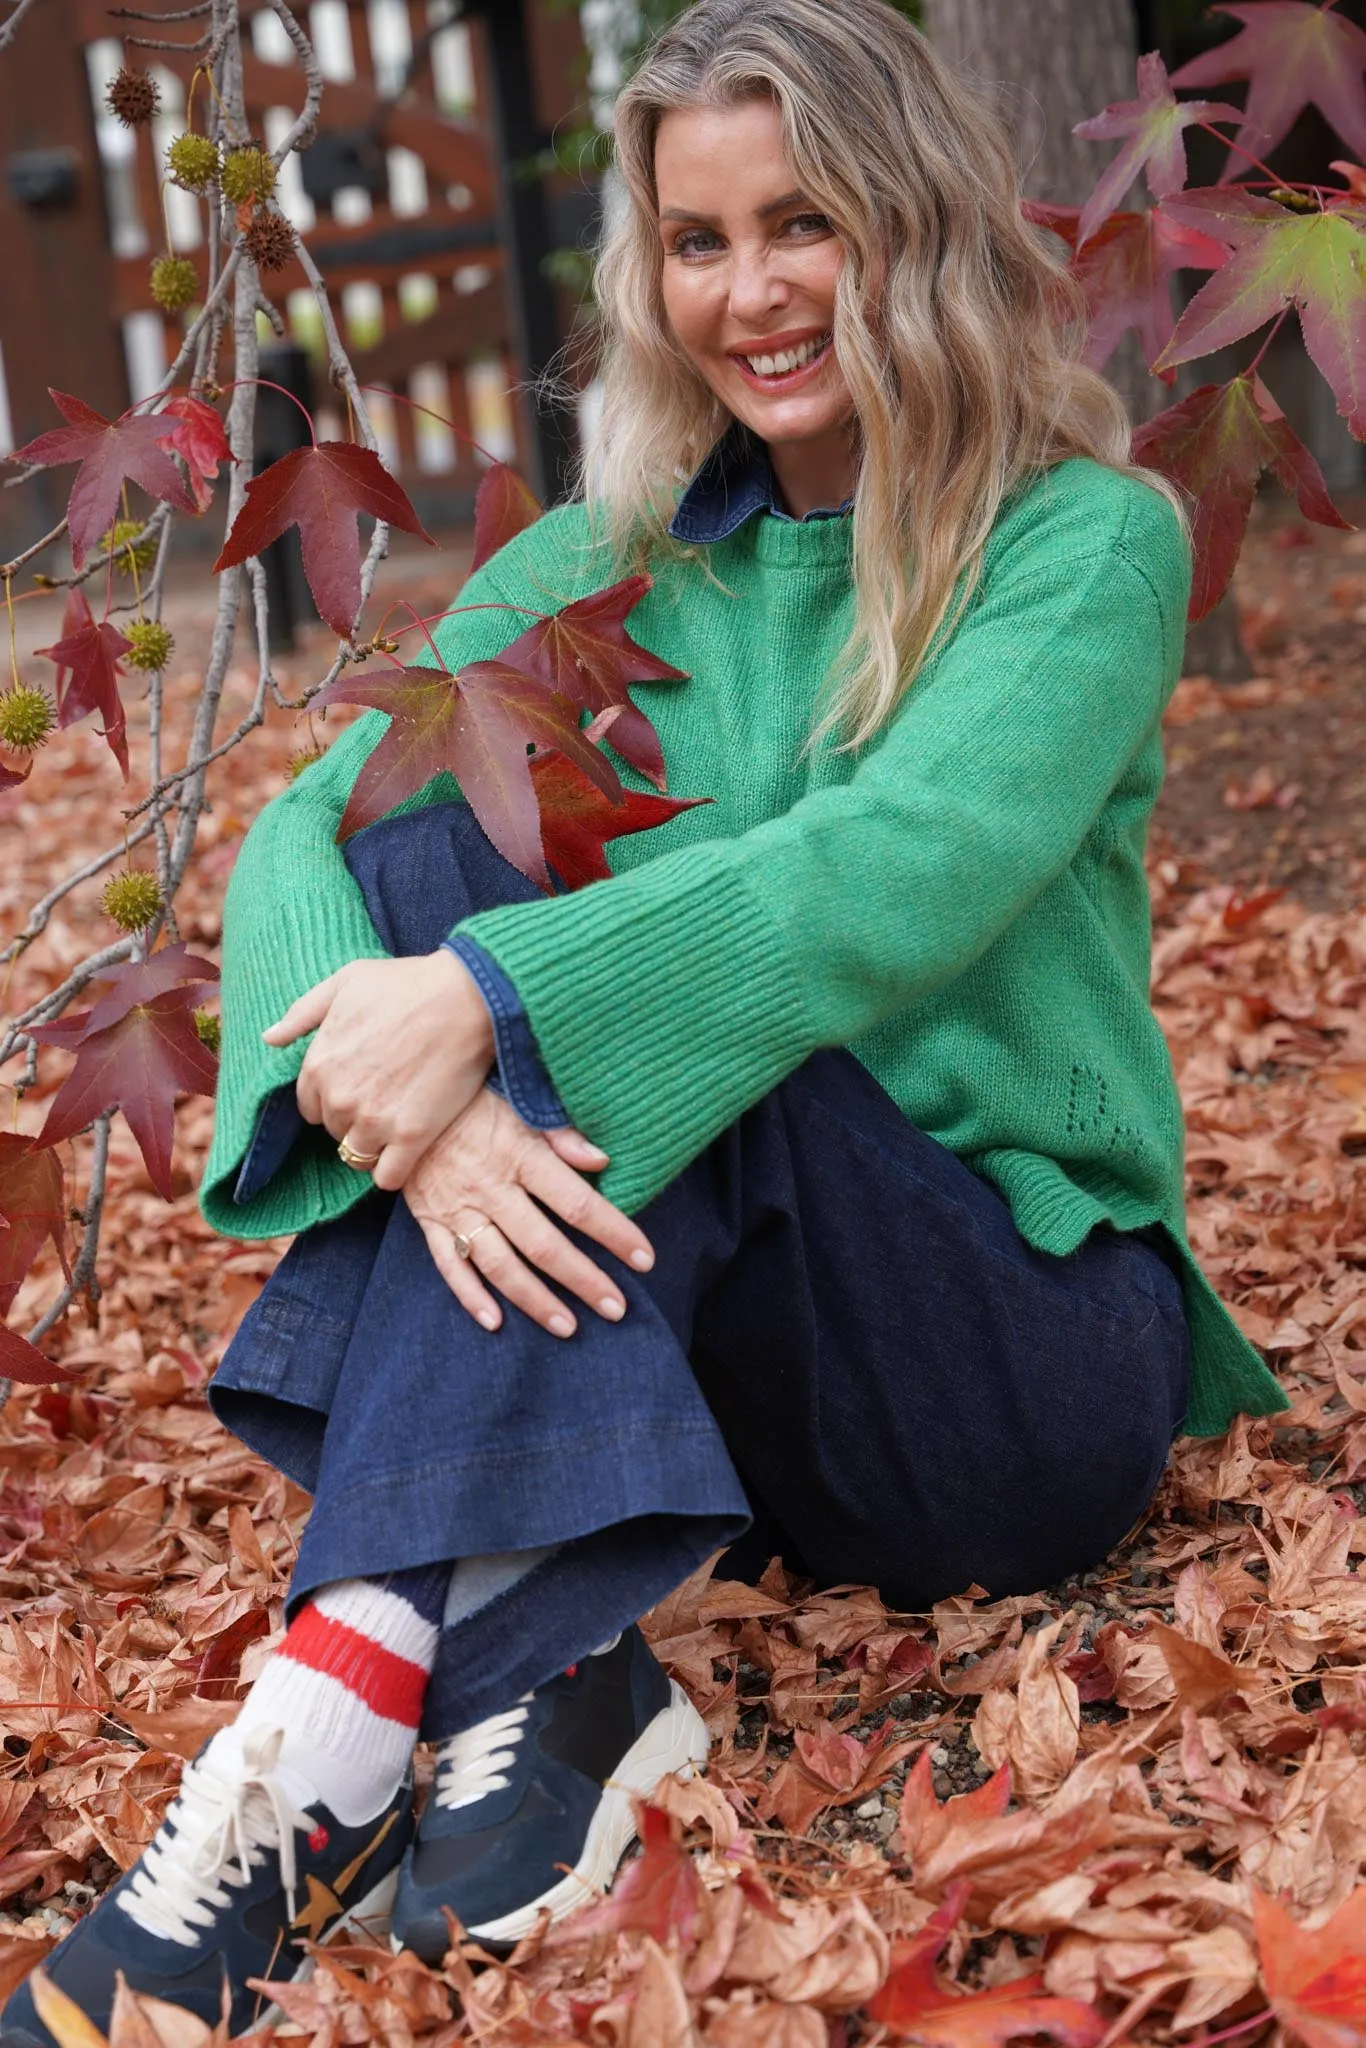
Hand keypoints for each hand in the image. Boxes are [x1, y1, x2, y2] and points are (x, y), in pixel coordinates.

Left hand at [262, 952, 494, 1190]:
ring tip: (395, 1126)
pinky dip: (393, 1171)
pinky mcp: (411, 1137)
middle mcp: (340, 1098)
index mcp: (319, 1064)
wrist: (467, 997)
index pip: (308, 1106)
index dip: (331, 1098)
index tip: (357, 1087)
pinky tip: (406, 1152)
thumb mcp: (345, 981)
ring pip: (356, 1156)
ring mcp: (374, 1121)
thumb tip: (270, 1038)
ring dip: (372, 1145)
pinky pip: (388, 1178)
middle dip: (352, 1119)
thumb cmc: (408, 983)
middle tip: (383, 1099)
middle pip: (333, 1130)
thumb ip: (302, 1013)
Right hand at [403, 1089, 655, 1338]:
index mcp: (519, 1155)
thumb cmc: (472, 1100)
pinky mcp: (429, 1221)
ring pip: (500, 1265)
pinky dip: (471, 1297)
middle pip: (543, 1244)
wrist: (401, 1102)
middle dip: (583, 1280)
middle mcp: (490, 1188)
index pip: (576, 1203)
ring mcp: (456, 1209)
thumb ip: (560, 1133)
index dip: (614, 1232)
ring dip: (535, 1300)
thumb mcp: (518, 1102)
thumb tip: (602, 1159)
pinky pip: (449, 1266)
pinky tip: (496, 1323)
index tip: (644, 1258)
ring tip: (569, 1327)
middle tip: (617, 1308)